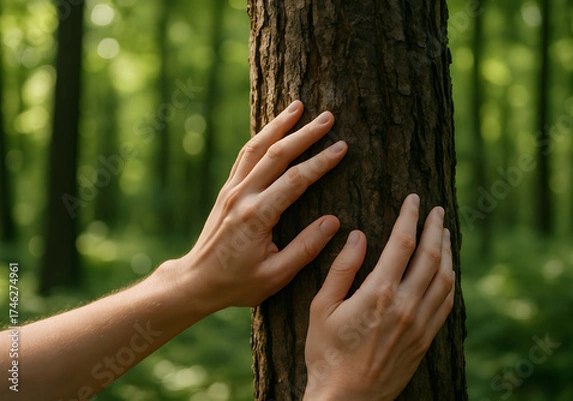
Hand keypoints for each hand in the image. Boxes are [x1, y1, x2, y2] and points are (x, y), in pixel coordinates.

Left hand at [159, 100, 347, 313]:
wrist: (196, 281)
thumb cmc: (238, 283)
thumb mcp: (276, 275)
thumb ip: (305, 248)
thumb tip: (333, 221)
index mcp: (257, 216)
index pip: (295, 180)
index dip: (320, 162)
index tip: (342, 147)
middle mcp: (242, 196)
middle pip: (277, 154)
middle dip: (305, 133)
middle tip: (329, 117)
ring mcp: (232, 190)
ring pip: (257, 148)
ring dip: (279, 125)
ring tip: (298, 106)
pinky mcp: (227, 190)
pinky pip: (245, 156)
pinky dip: (261, 138)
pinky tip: (274, 129)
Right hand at [303, 194, 454, 400]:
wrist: (347, 398)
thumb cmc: (327, 353)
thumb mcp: (322, 308)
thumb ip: (342, 269)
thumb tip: (358, 236)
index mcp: (378, 293)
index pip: (402, 243)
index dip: (409, 217)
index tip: (413, 199)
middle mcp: (406, 306)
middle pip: (430, 256)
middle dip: (434, 227)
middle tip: (436, 209)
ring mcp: (420, 324)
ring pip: (445, 278)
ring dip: (447, 251)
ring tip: (445, 232)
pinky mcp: (425, 339)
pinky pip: (446, 303)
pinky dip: (450, 280)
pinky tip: (447, 270)